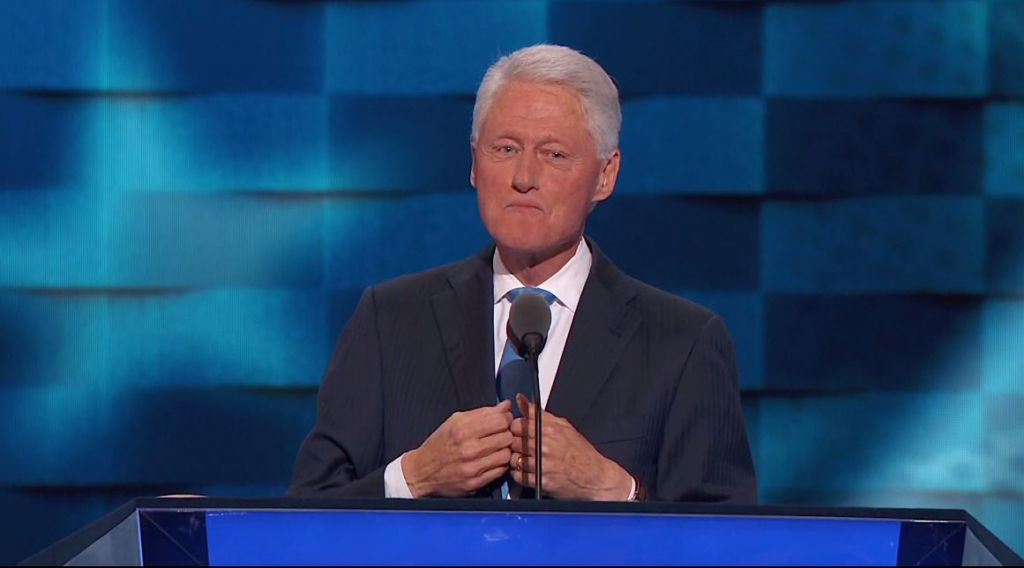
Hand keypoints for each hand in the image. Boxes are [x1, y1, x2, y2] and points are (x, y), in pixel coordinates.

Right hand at [403, 401, 513, 497]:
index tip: (503, 420)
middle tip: (500, 434)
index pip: (500, 420)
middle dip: (506, 434)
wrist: (422, 471)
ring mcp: (472, 467)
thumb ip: (482, 413)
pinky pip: (500, 471)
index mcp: (462, 429)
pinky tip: (492, 460)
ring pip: (506, 454)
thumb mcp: (455, 421)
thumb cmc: (440, 444)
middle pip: (506, 437)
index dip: (506, 418)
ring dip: (504, 450)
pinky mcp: (475, 483)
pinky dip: (499, 464)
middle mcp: (468, 448)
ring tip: (496, 448)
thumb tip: (506, 406)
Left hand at [510, 395, 632, 500]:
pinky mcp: (540, 482)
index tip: (519, 431)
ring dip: (515, 459)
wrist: (595, 477)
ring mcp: (542, 465)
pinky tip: (527, 471)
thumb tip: (521, 400)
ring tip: (524, 459)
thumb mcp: (564, 426)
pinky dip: (519, 474)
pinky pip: (518, 476)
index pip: (518, 424)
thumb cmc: (581, 452)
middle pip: (513, 441)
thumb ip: (540, 414)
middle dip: (514, 443)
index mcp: (549, 430)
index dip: (515, 428)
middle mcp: (544, 446)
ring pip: (513, 459)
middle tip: (521, 446)